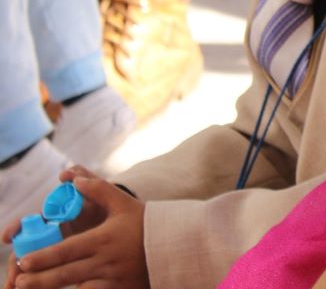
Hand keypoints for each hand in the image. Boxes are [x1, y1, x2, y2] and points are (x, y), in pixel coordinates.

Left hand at [8, 176, 147, 288]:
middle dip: (38, 280)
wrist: (175, 244)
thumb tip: (74, 179)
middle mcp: (106, 261)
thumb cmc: (145, 222)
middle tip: (19, 281)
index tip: (23, 262)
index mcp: (104, 239)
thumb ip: (99, 189)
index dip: (43, 258)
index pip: (66, 250)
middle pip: (65, 273)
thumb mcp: (123, 203)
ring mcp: (113, 279)